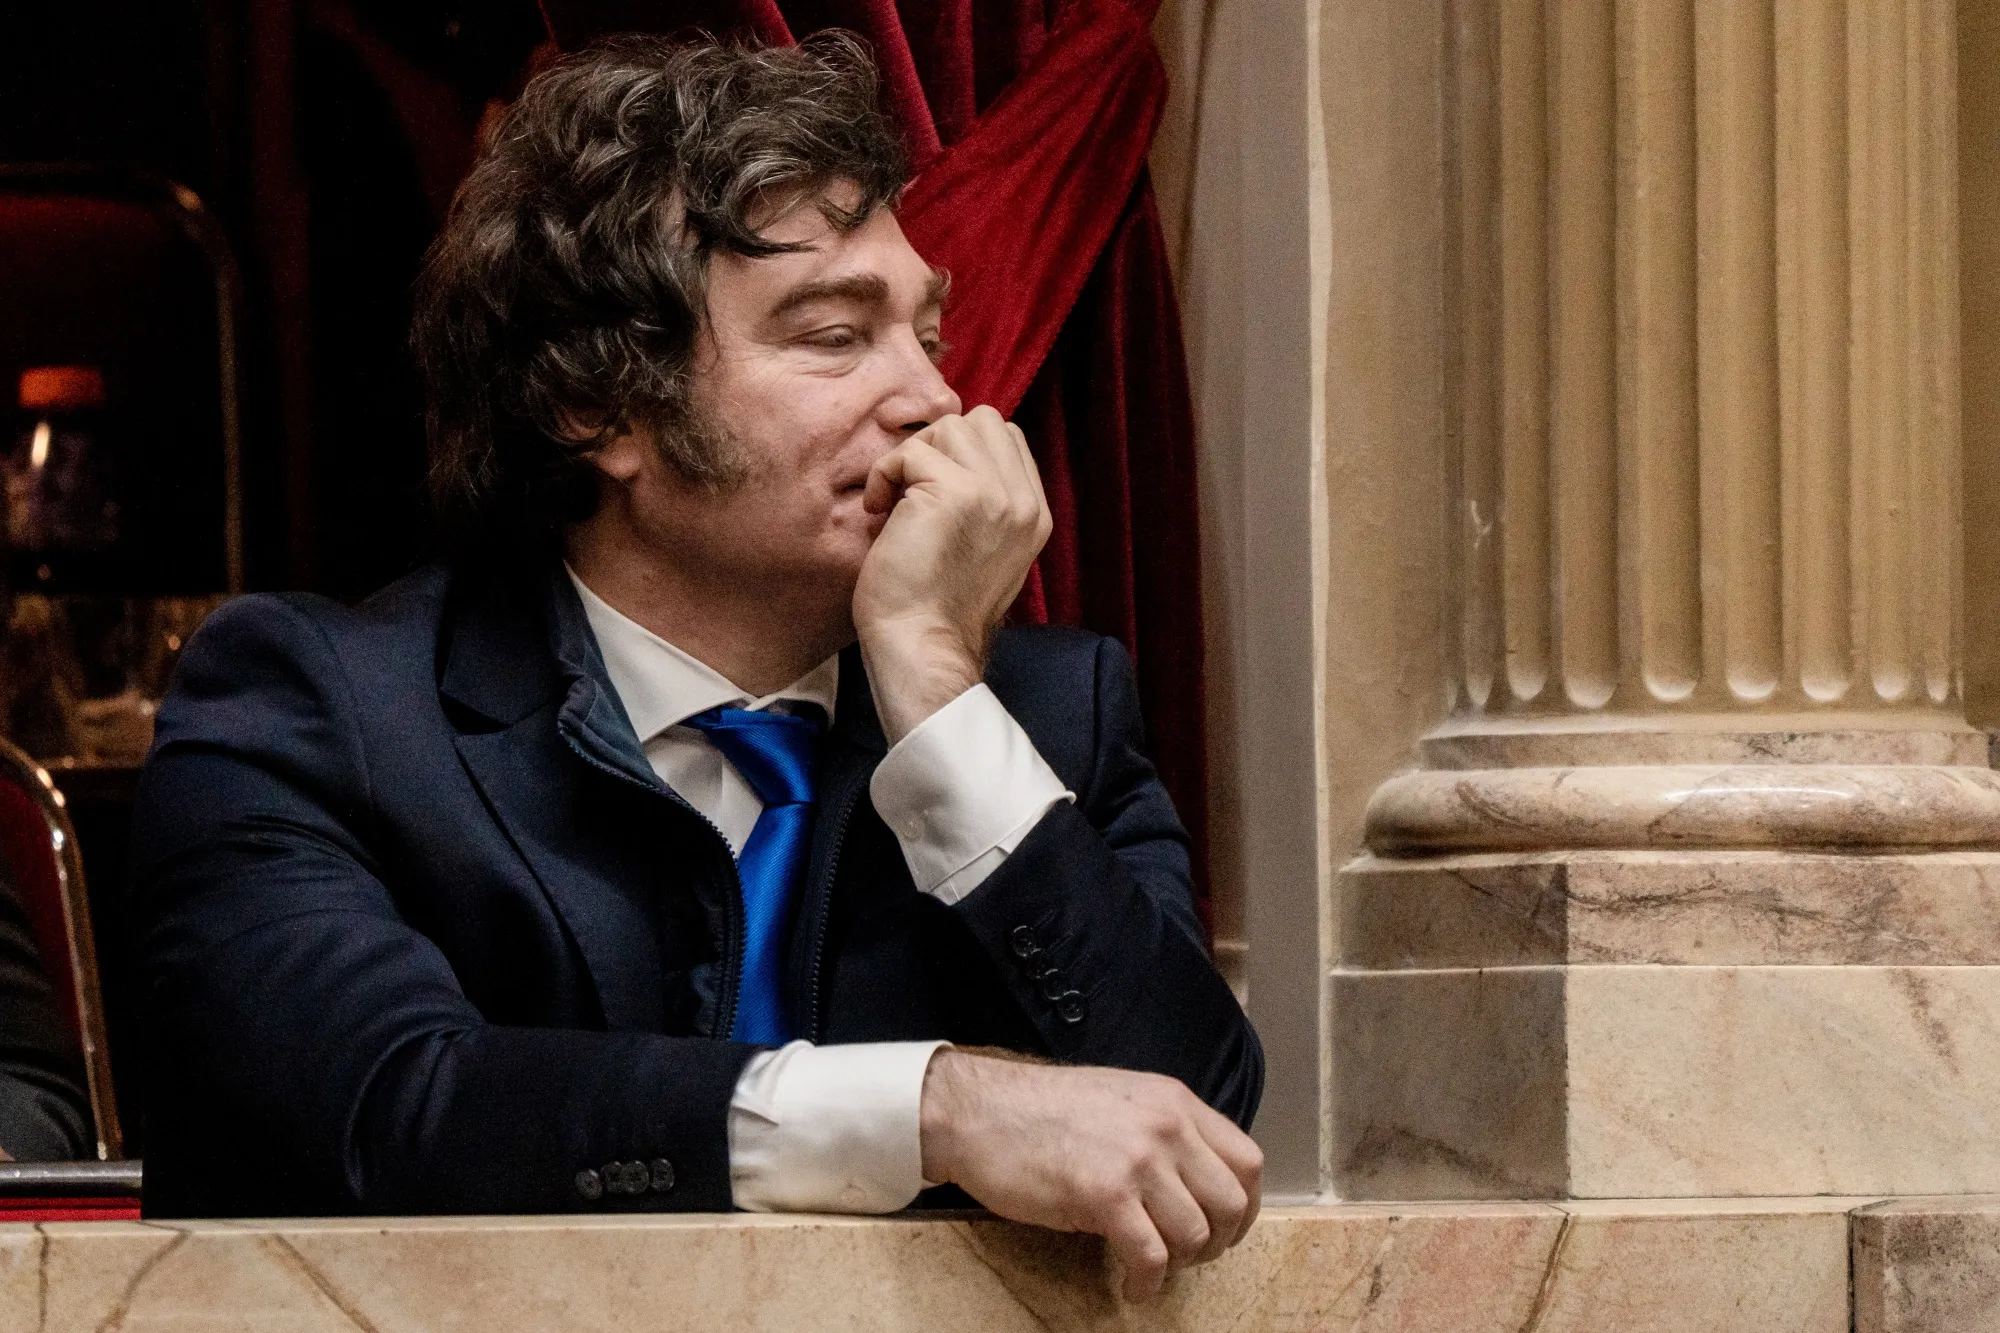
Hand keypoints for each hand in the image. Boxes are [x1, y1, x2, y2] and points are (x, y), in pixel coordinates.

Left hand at [853, 406, 1051, 743]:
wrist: (922, 647)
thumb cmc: (933, 608)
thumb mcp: (980, 549)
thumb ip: (984, 503)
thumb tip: (945, 459)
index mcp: (1035, 515)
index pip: (1007, 439)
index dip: (960, 452)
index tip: (930, 493)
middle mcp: (1024, 501)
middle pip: (983, 421)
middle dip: (939, 446)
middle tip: (911, 493)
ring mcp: (996, 494)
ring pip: (949, 427)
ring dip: (911, 458)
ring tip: (895, 503)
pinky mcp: (958, 493)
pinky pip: (910, 452)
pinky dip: (884, 475)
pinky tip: (879, 514)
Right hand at [918, 1048, 1262, 1302]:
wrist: (980, 1110)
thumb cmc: (1040, 1110)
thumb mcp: (1121, 1100)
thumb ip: (1163, 1130)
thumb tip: (1192, 1179)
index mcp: (1173, 1102)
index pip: (1247, 1160)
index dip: (1245, 1206)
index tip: (1226, 1229)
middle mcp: (1166, 1127)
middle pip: (1232, 1201)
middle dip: (1219, 1242)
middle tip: (1189, 1255)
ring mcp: (1137, 1160)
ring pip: (1196, 1234)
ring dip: (1180, 1264)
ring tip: (1152, 1270)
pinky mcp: (1104, 1195)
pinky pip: (1152, 1257)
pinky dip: (1148, 1284)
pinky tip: (1133, 1286)